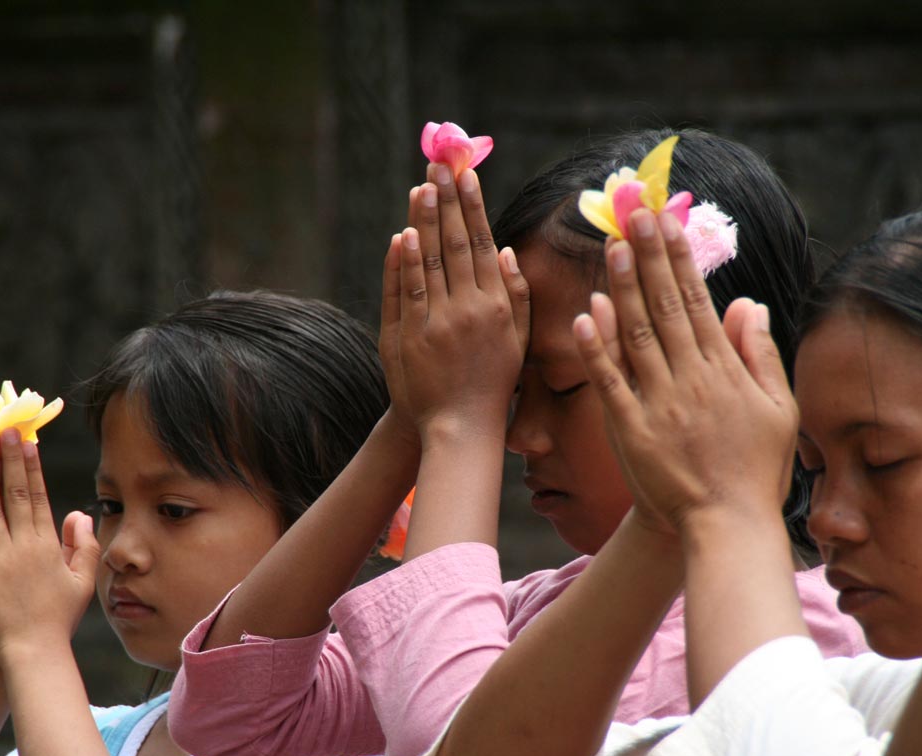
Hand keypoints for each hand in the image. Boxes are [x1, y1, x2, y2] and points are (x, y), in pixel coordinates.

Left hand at [0, 427, 100, 664]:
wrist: (30, 652)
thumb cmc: (58, 618)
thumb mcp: (82, 582)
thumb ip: (84, 545)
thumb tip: (79, 513)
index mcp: (47, 545)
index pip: (37, 495)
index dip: (30, 465)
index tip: (25, 440)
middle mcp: (22, 545)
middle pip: (12, 492)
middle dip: (6, 457)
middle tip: (1, 428)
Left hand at [392, 164, 529, 442]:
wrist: (459, 426)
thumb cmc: (493, 382)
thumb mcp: (518, 340)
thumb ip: (516, 294)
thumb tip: (506, 250)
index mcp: (496, 306)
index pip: (481, 244)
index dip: (472, 207)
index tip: (465, 175)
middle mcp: (467, 309)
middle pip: (453, 244)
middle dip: (446, 200)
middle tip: (439, 164)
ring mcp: (435, 322)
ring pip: (427, 261)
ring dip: (423, 220)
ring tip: (420, 186)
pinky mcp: (408, 336)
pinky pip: (405, 291)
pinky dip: (403, 262)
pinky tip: (403, 234)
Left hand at [572, 207, 795, 534]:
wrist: (726, 526)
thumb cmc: (755, 470)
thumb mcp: (777, 409)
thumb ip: (760, 355)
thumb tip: (747, 304)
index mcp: (724, 371)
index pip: (696, 302)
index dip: (679, 259)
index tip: (665, 222)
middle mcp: (690, 380)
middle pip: (664, 307)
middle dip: (648, 256)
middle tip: (631, 214)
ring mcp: (658, 405)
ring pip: (636, 336)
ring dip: (622, 288)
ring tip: (610, 246)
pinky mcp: (630, 431)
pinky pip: (610, 383)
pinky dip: (597, 348)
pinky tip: (585, 314)